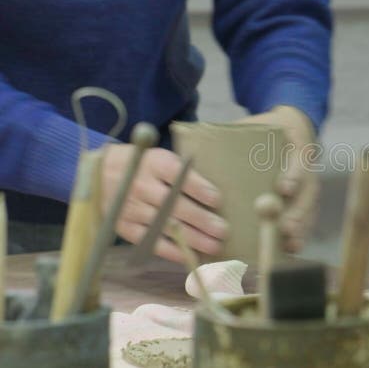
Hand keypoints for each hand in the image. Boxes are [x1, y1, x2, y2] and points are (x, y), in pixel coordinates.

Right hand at [103, 145, 226, 262]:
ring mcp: (131, 208)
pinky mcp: (125, 226)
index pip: (178, 177)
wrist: (100, 173)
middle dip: (201, 219)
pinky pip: (150, 241)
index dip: (198, 189)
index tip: (217, 200)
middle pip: (173, 205)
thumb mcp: (161, 158)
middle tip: (222, 230)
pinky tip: (189, 255)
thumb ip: (182, 173)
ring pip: (165, 225)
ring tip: (214, 245)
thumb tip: (213, 196)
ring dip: (191, 238)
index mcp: (154, 164)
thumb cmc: (144, 166)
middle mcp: (141, 186)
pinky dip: (171, 250)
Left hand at [238, 105, 319, 252]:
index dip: (294, 175)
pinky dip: (300, 235)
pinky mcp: (307, 199)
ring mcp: (309, 186)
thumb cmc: (266, 130)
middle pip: (308, 192)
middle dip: (298, 211)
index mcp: (296, 148)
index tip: (283, 188)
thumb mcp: (254, 127)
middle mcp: (308, 169)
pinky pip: (308, 219)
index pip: (299, 161)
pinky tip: (291, 249)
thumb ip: (232, 137)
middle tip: (285, 227)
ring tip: (288, 244)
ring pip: (310, 209)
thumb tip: (194, 152)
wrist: (292, 129)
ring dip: (300, 228)